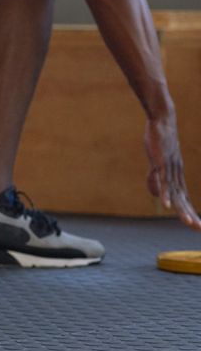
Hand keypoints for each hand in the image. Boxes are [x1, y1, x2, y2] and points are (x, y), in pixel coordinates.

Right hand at [145, 115, 200, 230]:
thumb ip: (154, 180)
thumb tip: (155, 196)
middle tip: (198, 230)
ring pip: (176, 194)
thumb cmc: (159, 140)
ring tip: (187, 223)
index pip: (184, 199)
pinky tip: (167, 206)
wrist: (162, 120)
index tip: (195, 226)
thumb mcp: (156, 163)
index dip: (189, 212)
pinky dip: (165, 194)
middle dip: (191, 215)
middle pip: (184, 199)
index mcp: (176, 176)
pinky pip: (164, 182)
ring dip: (182, 209)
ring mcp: (170, 170)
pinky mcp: (162, 164)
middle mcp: (176, 175)